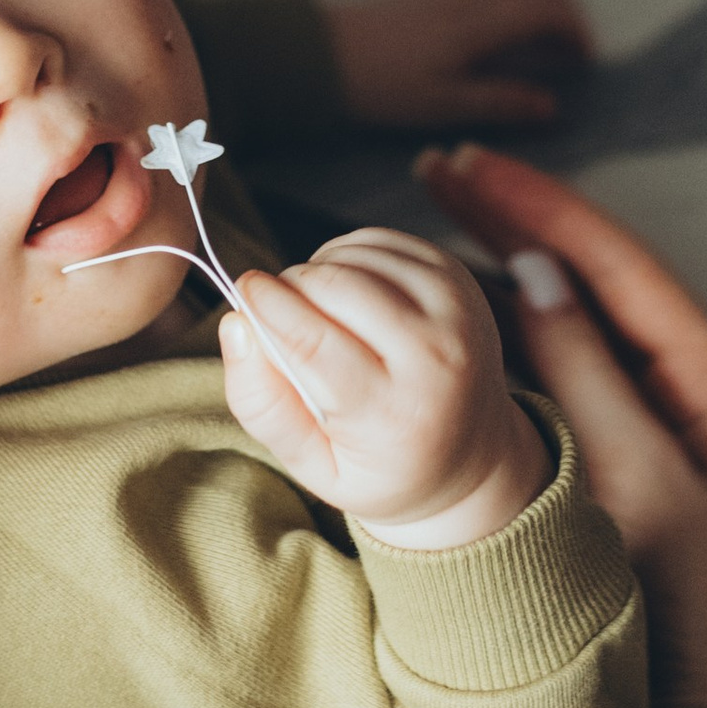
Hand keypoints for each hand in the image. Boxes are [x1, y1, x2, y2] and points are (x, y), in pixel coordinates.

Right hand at [219, 228, 547, 548]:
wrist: (471, 452)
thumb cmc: (382, 462)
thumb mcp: (315, 465)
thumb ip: (264, 404)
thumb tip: (235, 324)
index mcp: (397, 415)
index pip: (316, 343)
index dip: (266, 308)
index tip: (241, 294)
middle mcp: (436, 355)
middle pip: (334, 287)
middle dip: (289, 288)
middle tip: (279, 316)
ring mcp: (454, 307)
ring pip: (354, 257)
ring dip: (317, 273)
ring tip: (321, 316)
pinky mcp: (457, 274)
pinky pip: (377, 241)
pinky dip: (345, 257)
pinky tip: (346, 293)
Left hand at [324, 0, 593, 129]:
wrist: (320, 55)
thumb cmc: (380, 87)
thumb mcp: (443, 105)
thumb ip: (499, 101)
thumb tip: (552, 104)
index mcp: (474, 25)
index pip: (541, 11)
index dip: (572, 29)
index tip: (587, 56)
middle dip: (565, 7)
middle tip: (579, 41)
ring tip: (551, 20)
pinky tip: (506, 3)